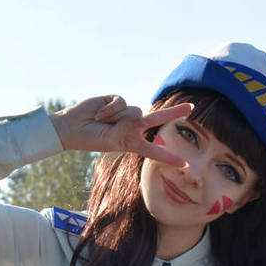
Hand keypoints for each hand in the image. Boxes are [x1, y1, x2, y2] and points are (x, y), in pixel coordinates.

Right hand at [50, 96, 191, 164]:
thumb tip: (139, 114)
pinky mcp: (117, 100)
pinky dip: (110, 109)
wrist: (73, 127)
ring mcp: (126, 113)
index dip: (169, 157)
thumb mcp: (112, 140)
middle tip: (191, 108)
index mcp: (132, 144)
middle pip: (157, 119)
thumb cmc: (91, 138)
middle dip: (174, 113)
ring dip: (117, 118)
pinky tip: (100, 114)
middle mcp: (132, 128)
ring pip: (134, 111)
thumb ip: (128, 128)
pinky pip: (122, 102)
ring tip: (103, 122)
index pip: (154, 151)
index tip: (185, 164)